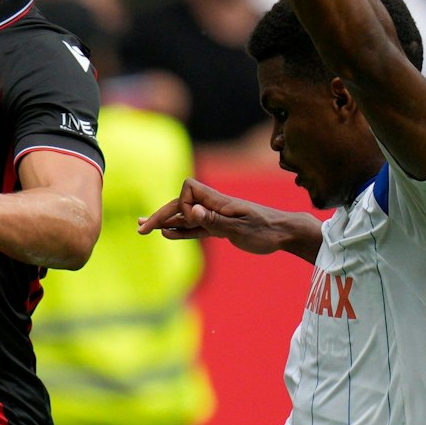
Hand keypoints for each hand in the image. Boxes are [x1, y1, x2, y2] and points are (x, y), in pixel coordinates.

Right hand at [138, 178, 296, 253]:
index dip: (183, 204)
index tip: (194, 220)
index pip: (188, 190)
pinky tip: (167, 234)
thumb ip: (214, 220)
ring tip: (143, 227)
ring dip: (165, 222)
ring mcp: (216, 216)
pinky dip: (181, 231)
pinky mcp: (221, 227)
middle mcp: (214, 205)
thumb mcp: (240, 228)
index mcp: (218, 201)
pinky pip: (195, 227)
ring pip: (185, 216)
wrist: (285, 233)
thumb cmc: (266, 230)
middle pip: (180, 204)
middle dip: (160, 214)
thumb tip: (191, 211)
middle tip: (140, 228)